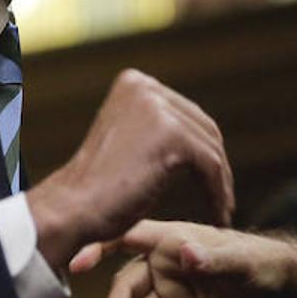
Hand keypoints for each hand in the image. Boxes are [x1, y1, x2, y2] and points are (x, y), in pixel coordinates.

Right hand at [26, 70, 233, 270]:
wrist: (73, 208)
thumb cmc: (95, 186)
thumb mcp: (126, 140)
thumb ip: (155, 126)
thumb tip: (199, 129)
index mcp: (133, 82)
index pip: (185, 112)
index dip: (201, 147)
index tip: (210, 178)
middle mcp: (146, 87)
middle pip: (202, 126)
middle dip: (215, 164)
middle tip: (223, 197)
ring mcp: (158, 108)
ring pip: (210, 148)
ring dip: (220, 182)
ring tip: (221, 210)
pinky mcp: (172, 136)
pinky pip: (211, 167)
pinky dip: (218, 193)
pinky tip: (218, 215)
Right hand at [70, 220, 296, 297]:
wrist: (280, 289)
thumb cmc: (261, 262)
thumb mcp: (241, 261)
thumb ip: (213, 257)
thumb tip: (185, 252)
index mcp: (173, 240)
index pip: (128, 237)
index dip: (100, 246)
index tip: (76, 265)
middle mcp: (165, 263)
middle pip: (128, 286)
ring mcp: (171, 288)